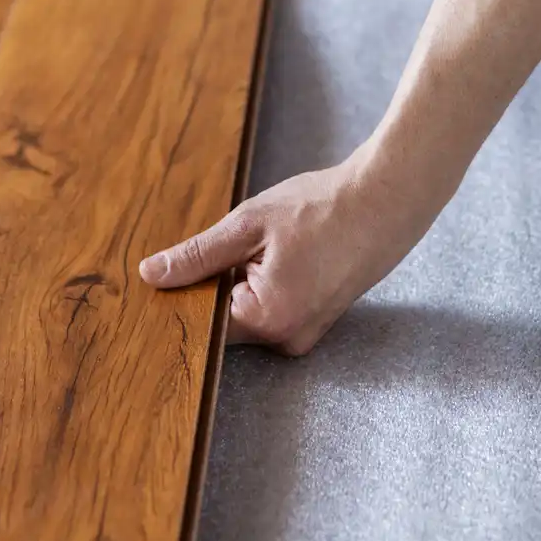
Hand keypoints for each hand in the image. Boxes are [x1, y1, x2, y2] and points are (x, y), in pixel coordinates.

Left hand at [138, 155, 437, 355]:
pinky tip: (286, 252)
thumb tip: (152, 275)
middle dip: (218, 284)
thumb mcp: (249, 224)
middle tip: (236, 243)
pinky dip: (268, 283)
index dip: (185, 294)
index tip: (178, 269)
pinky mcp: (317, 322)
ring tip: (270, 243)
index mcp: (266, 318)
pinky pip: (274, 309)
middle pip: (226, 321)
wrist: (387, 200)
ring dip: (244, 282)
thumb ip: (198, 256)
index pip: (202, 322)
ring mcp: (305, 334)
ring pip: (250, 313)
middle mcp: (286, 339)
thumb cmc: (323, 208)